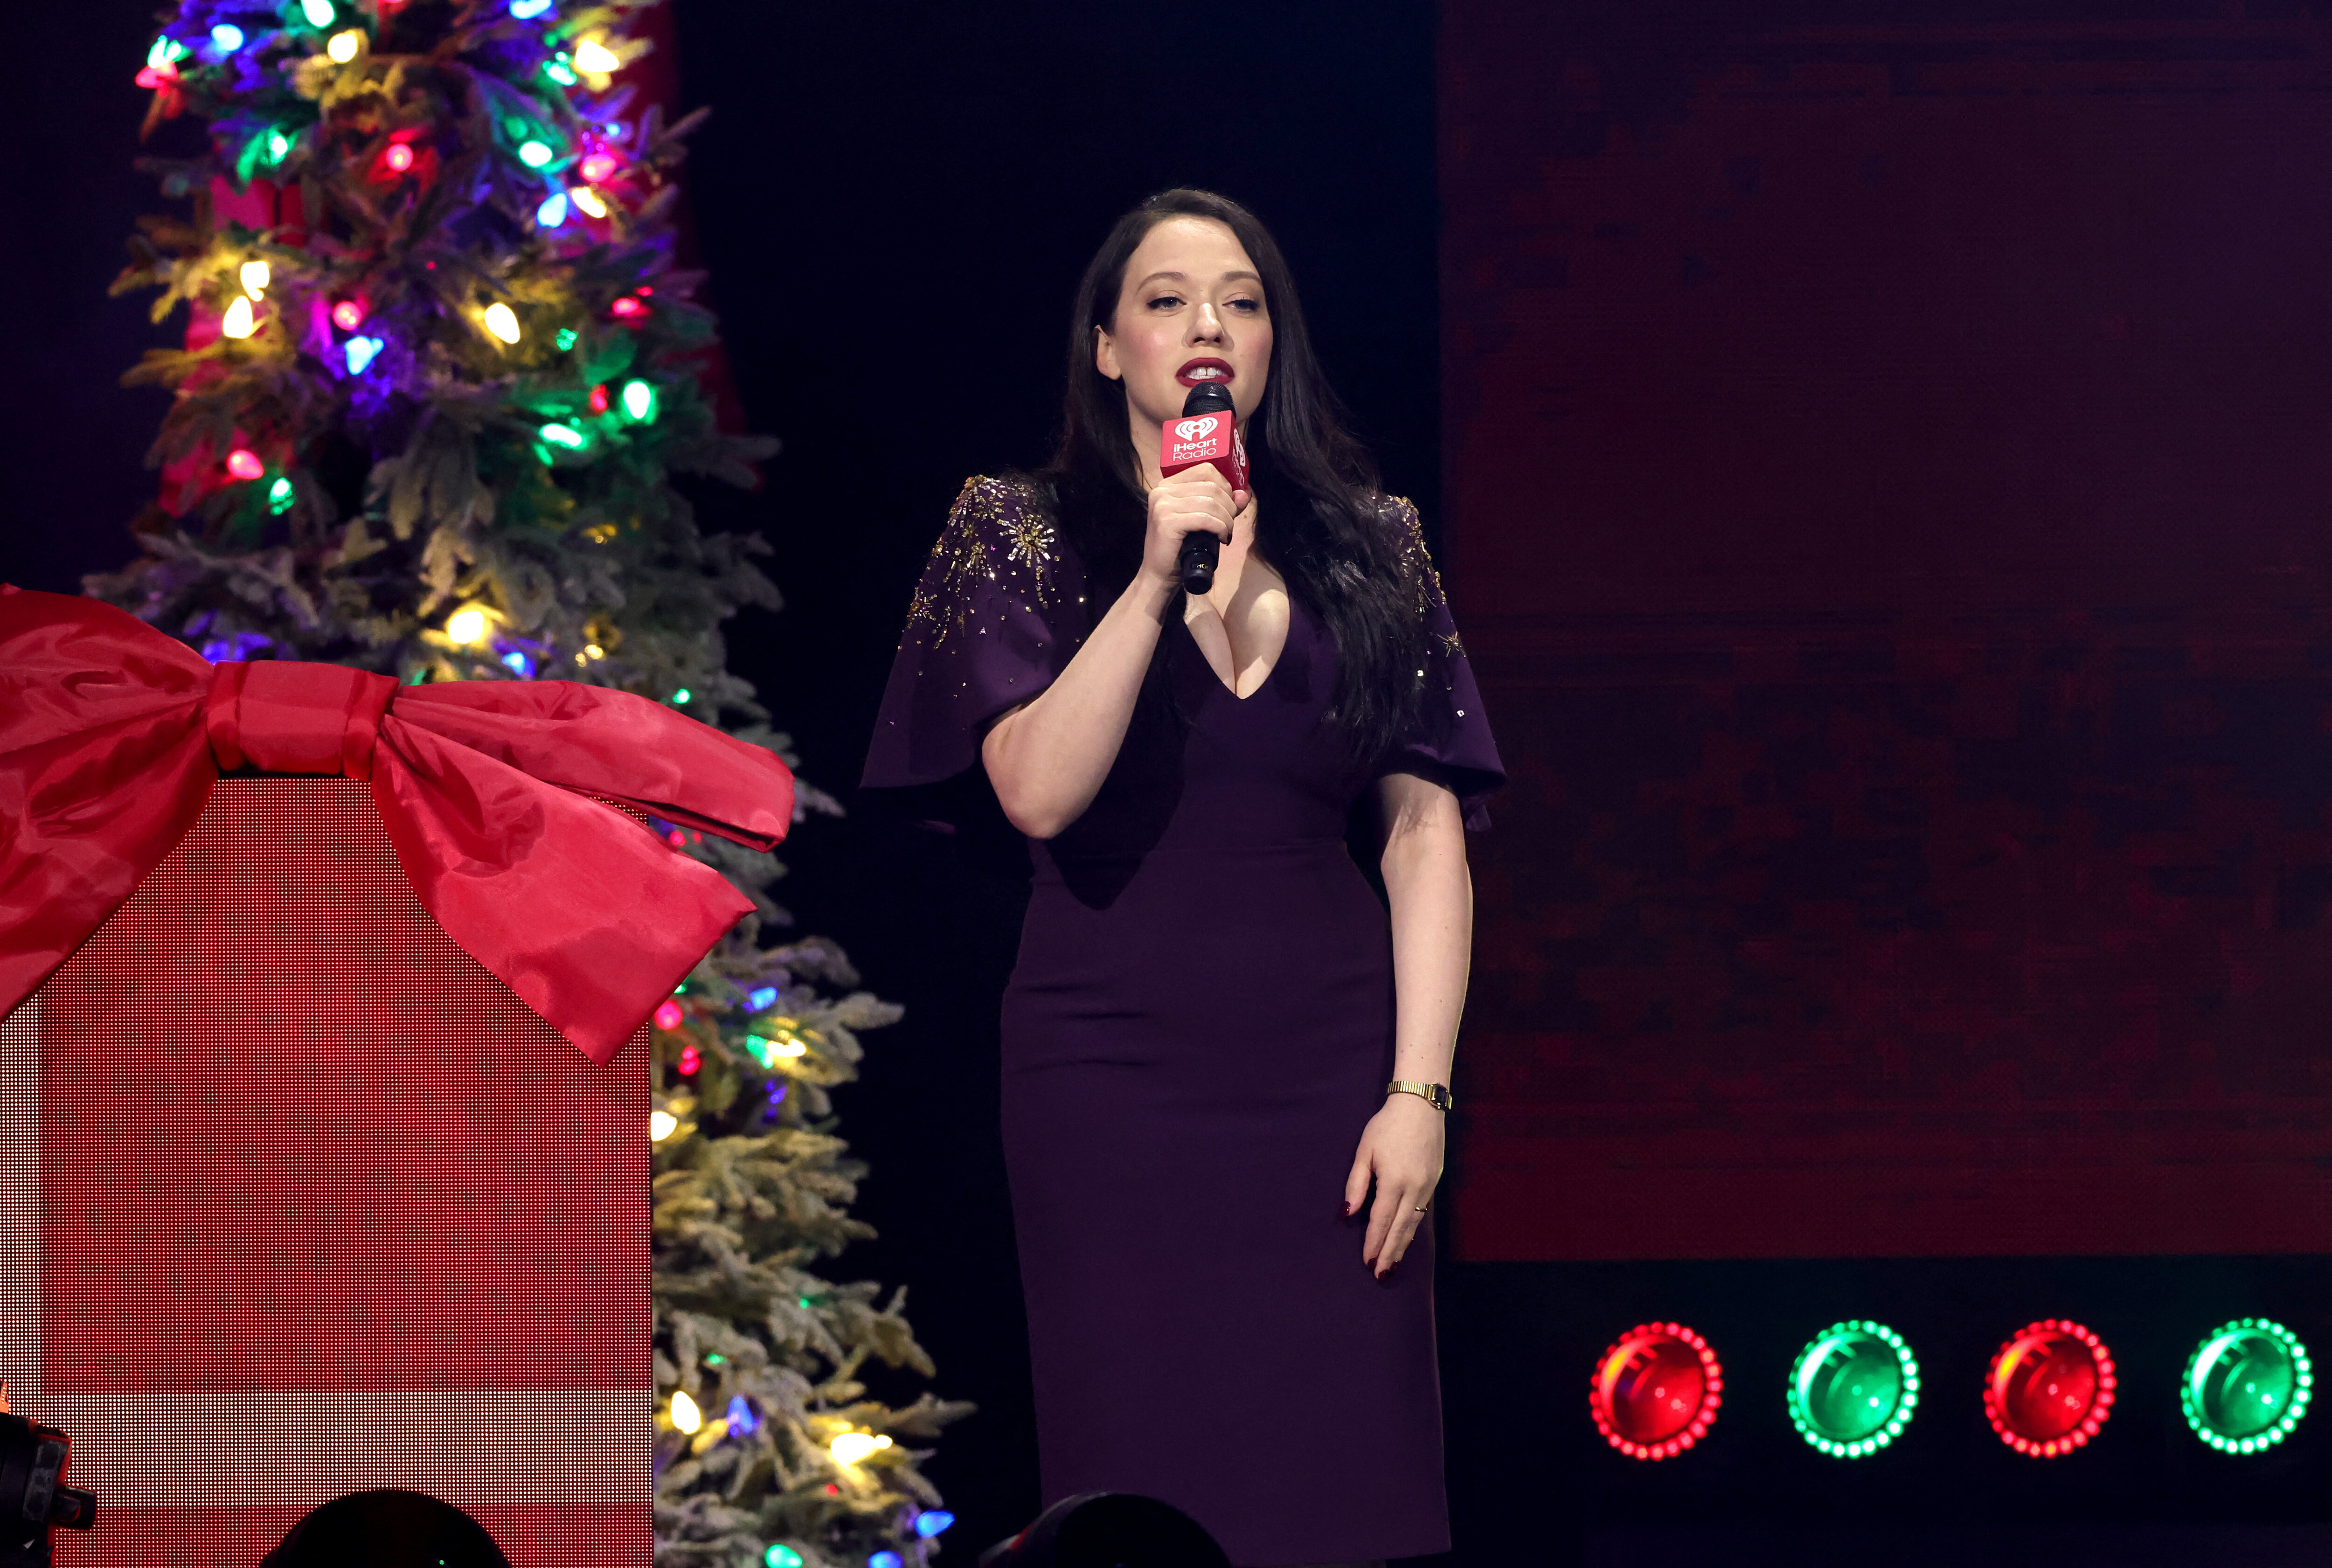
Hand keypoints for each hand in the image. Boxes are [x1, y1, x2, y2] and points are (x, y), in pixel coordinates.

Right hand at [1139, 464, 1248, 588]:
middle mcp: (1162, 490)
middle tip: (1229, 525)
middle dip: (1229, 506)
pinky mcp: (1167, 522)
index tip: (1230, 505)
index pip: (1206, 470)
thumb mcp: (1202, 520)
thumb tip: (1244, 494)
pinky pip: (1205, 519)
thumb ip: (1223, 504)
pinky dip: (1220, 528)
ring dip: (1226, 520)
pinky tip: (1222, 539)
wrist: (1159, 574)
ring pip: (1211, 502)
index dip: (1225, 486)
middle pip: (1211, 486)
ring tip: (1226, 533)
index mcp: (1168, 484)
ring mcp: (1162, 505)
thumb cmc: (1180, 547)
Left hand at [1344, 1092, 1444, 1277]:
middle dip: (1389, 1253)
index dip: (1373, 1243)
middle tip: (1380, 1275)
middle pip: (1400, 1229)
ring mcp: (1428, 1186)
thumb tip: (1348, 1213)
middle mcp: (1414, 1188)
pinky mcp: (1435, 1182)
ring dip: (1402, 1246)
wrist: (1421, 1105)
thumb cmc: (1387, 1126)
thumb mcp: (1365, 1151)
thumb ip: (1356, 1184)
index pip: (1381, 1220)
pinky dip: (1412, 1229)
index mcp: (1394, 1181)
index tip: (1366, 1261)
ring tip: (1392, 1265)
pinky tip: (1405, 1239)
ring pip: (1414, 1224)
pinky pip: (1422, 1213)